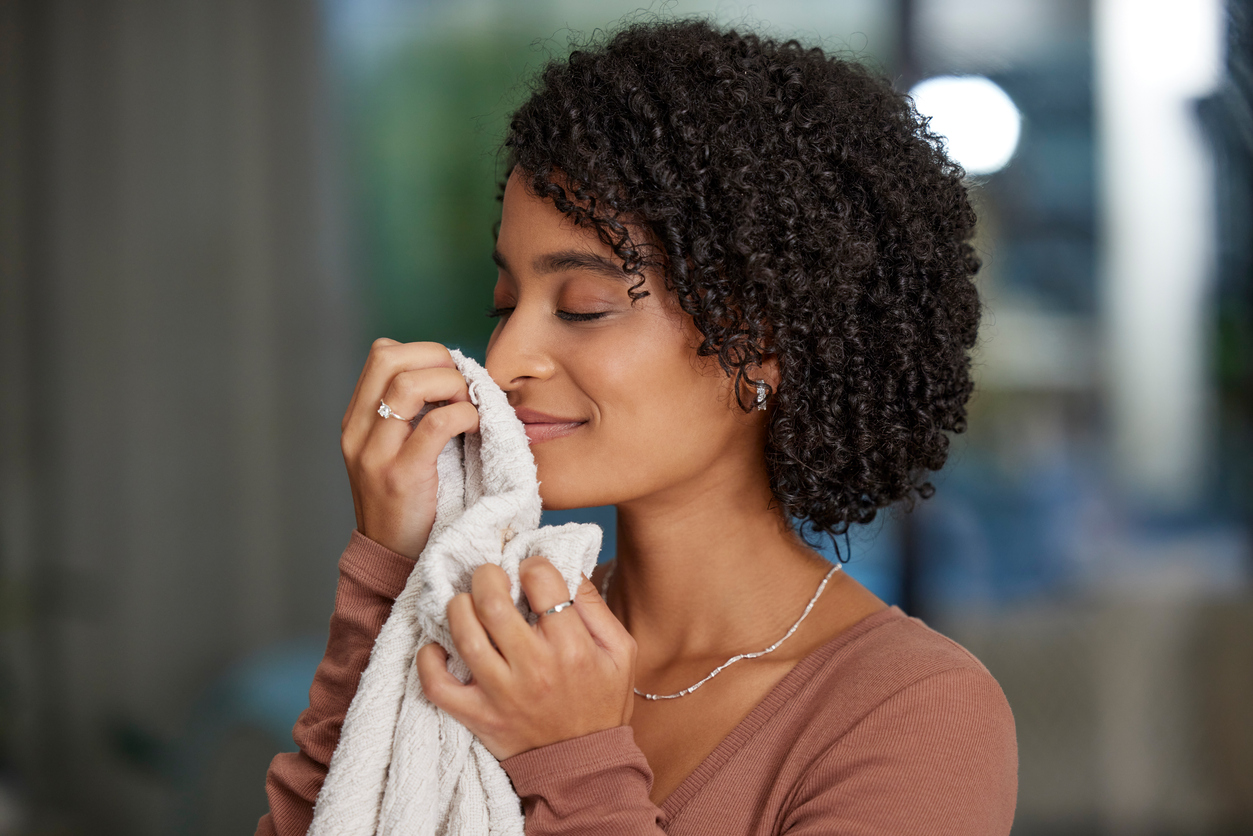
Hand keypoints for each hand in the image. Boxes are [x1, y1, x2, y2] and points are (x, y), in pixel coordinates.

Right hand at [340, 339, 479, 558]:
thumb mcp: (393, 450)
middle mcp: (357, 430)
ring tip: (469, 405)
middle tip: (463, 385)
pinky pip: (435, 425)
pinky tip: (474, 426)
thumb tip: (453, 374)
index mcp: (356, 418)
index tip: (450, 374)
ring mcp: (375, 453)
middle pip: (390, 357)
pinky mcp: (401, 476)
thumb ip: (409, 413)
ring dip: (451, 384)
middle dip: (437, 359)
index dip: (423, 353)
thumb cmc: (406, 501)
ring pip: (409, 384)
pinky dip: (463, 415)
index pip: (382, 353)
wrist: (392, 558)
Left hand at [416, 556, 636, 759]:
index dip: (532, 566)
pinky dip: (429, 660)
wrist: (586, 768)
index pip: (541, 581)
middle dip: (486, 576)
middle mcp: (534, 667)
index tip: (530, 574)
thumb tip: (565, 567)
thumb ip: (594, 606)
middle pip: (492, 602)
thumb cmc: (602, 702)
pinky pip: (437, 685)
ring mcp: (501, 693)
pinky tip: (439, 647)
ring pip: (463, 634)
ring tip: (467, 604)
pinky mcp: (478, 716)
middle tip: (490, 576)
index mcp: (571, 646)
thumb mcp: (620, 651)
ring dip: (458, 607)